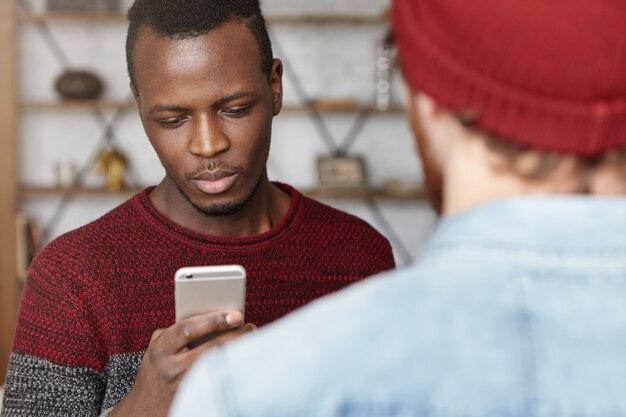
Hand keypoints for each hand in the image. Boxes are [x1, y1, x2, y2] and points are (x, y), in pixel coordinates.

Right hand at [109, 310, 254, 416]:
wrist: (145, 410)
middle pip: (210, 349)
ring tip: (251, 340)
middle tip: (249, 326)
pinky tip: (243, 360)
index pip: (187, 329)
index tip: (236, 314)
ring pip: (218, 367)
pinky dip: (232, 369)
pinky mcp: (195, 399)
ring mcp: (184, 386)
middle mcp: (171, 368)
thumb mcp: (156, 349)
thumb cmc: (156, 373)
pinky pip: (219, 382)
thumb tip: (209, 316)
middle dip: (235, 336)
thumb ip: (174, 331)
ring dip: (238, 353)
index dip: (214, 320)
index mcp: (160, 350)